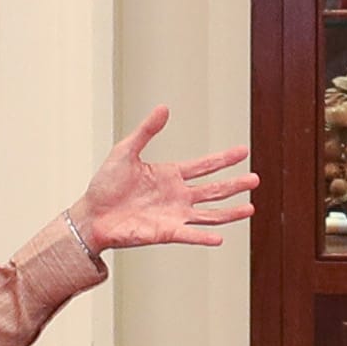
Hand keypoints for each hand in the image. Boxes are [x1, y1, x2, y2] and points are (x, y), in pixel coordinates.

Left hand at [82, 104, 259, 252]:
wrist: (91, 215)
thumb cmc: (105, 185)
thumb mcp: (125, 151)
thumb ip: (146, 131)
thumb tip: (163, 108)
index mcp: (170, 175)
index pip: (204, 165)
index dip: (224, 159)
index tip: (243, 151)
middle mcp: (177, 196)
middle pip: (214, 190)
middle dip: (235, 184)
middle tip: (255, 179)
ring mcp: (174, 215)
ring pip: (210, 214)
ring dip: (230, 212)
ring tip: (250, 208)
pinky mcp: (165, 233)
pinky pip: (189, 235)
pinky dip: (204, 237)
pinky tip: (220, 237)